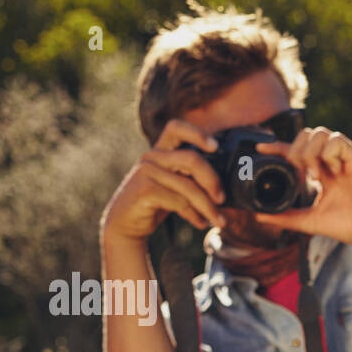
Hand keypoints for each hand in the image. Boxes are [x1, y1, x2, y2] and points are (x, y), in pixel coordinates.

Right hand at [101, 119, 226, 245]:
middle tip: (223, 199)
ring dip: (208, 207)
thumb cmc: (155, 203)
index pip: (176, 128)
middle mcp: (152, 157)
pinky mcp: (145, 190)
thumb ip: (190, 177)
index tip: (215, 147)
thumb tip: (225, 186)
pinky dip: (194, 215)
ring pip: (188, 186)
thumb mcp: (173, 185)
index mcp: (160, 151)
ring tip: (218, 221)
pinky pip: (179, 202)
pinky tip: (201, 223)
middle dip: (213, 181)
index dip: (197, 133)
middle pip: (192, 159)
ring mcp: (146, 172)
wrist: (126, 223)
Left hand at [251, 128, 351, 258]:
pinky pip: (336, 140)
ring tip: (315, 175)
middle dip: (296, 150)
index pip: (296, 152)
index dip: (277, 148)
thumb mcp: (309, 221)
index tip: (260, 151)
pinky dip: (328, 154)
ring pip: (320, 133)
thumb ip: (286, 217)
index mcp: (322, 173)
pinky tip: (332, 172)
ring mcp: (345, 158)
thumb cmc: (348, 227)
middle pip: (306, 135)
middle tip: (299, 172)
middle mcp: (332, 162)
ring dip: (311, 152)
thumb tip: (259, 216)